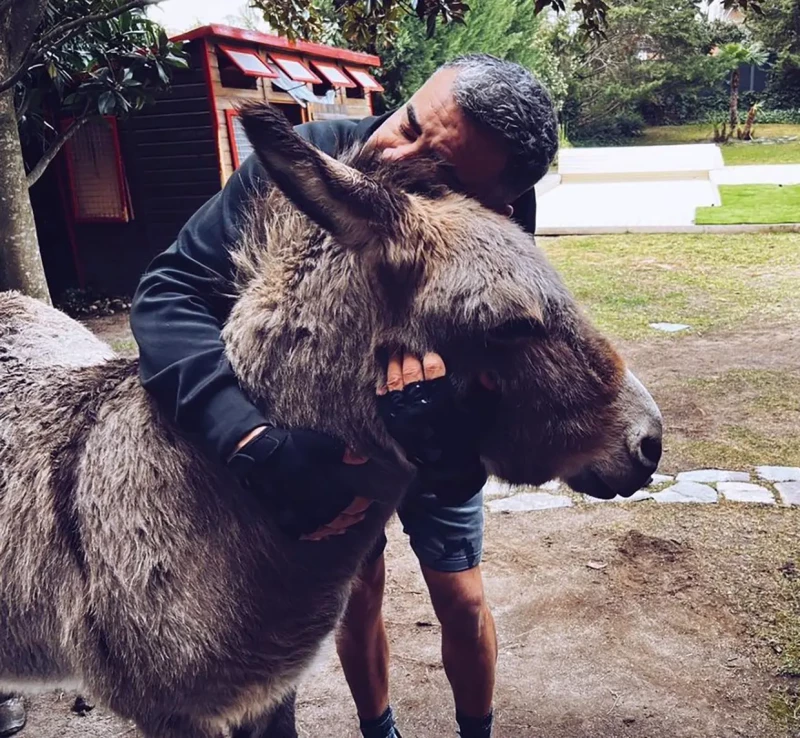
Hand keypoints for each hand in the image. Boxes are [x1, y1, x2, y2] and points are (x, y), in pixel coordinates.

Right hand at [228, 426, 370, 538]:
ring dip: (338, 527)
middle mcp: (315, 507)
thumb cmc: (292, 447)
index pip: (350, 503)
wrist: (259, 455)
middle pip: (340, 519)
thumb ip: (343, 452)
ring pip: (325, 528)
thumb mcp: (320, 444)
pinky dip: (318, 534)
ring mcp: (300, 516)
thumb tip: (362, 459)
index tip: (367, 502)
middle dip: (352, 517)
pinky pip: (306, 533)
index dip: (360, 504)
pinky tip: (323, 533)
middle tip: (361, 515)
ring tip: (346, 525)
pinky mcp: (286, 520)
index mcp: (326, 489)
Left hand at [376, 353, 497, 505]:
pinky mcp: (394, 424)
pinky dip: (383, 389)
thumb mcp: (480, 415)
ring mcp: (405, 416)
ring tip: (394, 354)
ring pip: (396, 384)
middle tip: (407, 345)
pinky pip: (384, 402)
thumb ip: (485, 394)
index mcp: (443, 403)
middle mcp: (421, 407)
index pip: (434, 373)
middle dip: (409, 357)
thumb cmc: (466, 439)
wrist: (447, 470)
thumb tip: (486, 375)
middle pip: (411, 374)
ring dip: (394, 366)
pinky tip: (383, 379)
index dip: (431, 360)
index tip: (430, 352)